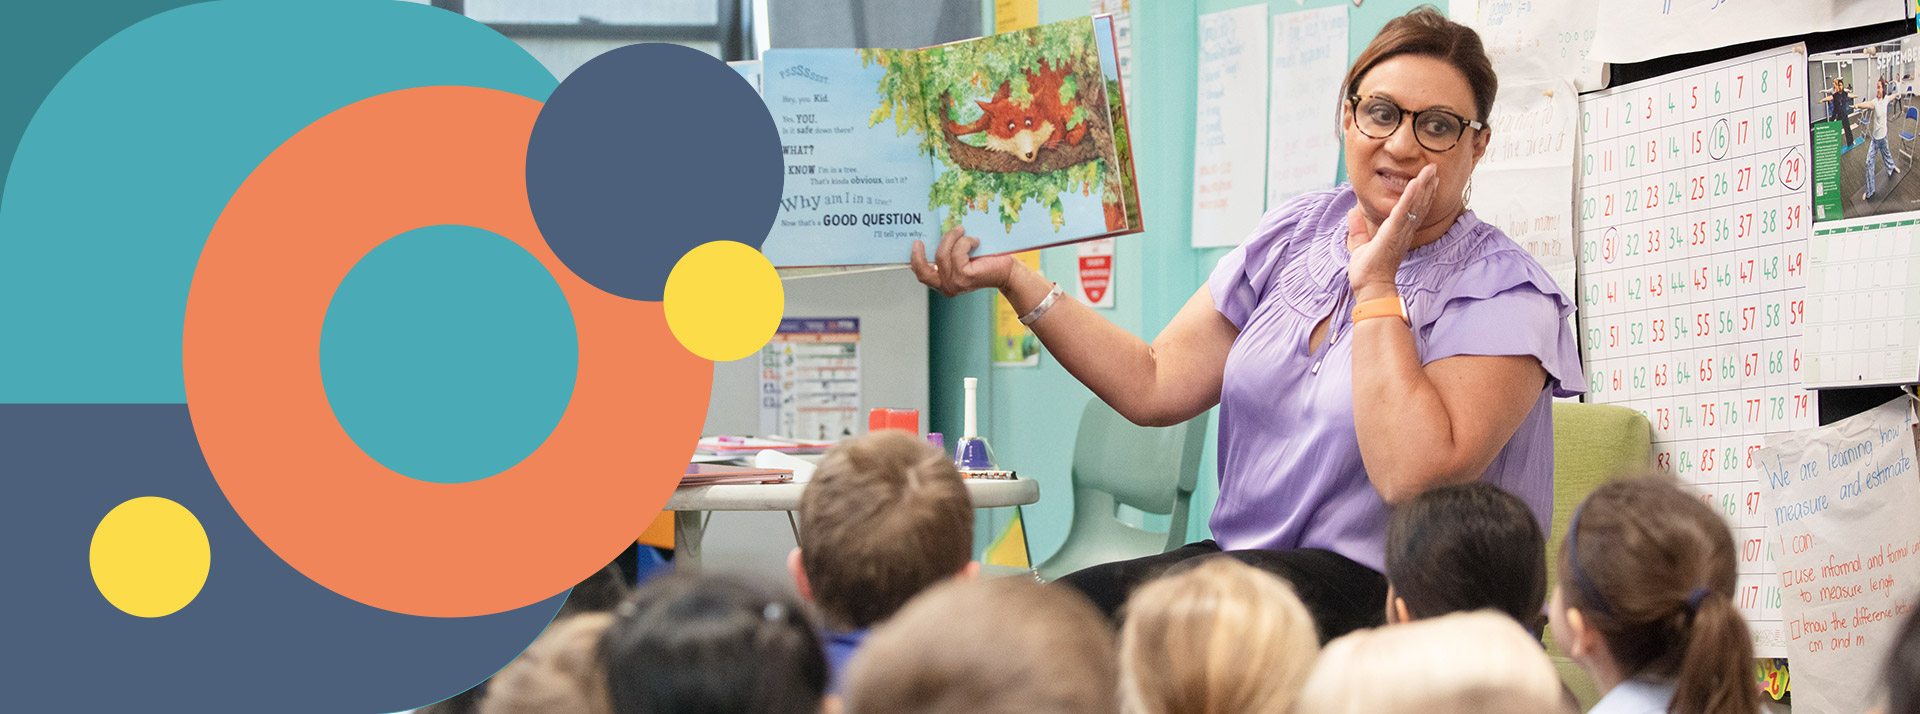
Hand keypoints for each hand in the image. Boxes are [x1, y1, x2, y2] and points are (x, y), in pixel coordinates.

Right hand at [909, 227, 1018, 297]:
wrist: (1006, 270)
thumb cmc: (985, 261)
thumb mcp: (960, 256)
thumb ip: (947, 252)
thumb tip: (935, 232)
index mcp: (942, 283)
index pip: (922, 274)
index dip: (915, 259)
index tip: (917, 242)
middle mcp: (946, 287)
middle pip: (925, 268)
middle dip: (925, 250)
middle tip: (936, 233)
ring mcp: (954, 284)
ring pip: (942, 255)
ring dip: (953, 238)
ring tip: (963, 230)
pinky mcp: (963, 277)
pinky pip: (957, 253)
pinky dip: (965, 242)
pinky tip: (975, 241)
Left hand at [1347, 164, 1438, 297]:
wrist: (1370, 288)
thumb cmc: (1367, 272)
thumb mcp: (1360, 245)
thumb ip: (1358, 229)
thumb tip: (1351, 212)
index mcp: (1397, 233)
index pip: (1412, 209)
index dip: (1420, 194)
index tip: (1427, 180)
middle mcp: (1403, 231)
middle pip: (1419, 204)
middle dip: (1427, 185)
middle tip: (1434, 169)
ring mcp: (1400, 231)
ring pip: (1415, 204)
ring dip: (1424, 186)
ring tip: (1431, 170)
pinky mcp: (1393, 233)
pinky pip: (1403, 211)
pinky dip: (1410, 197)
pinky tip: (1416, 183)